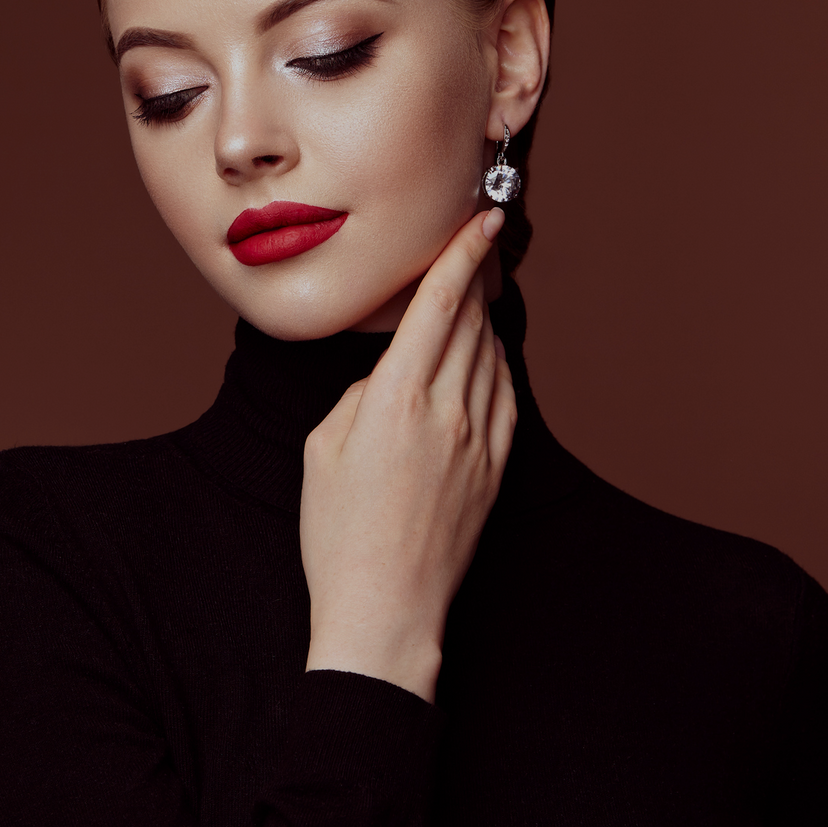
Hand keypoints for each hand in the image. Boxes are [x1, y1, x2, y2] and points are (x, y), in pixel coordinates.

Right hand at [299, 208, 517, 700]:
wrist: (387, 607)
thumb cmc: (339, 534)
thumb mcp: (322, 449)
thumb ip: (359, 395)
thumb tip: (387, 374)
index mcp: (395, 397)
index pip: (441, 304)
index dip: (463, 253)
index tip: (482, 219)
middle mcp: (446, 409)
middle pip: (473, 320)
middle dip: (477, 275)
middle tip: (477, 242)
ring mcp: (480, 439)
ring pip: (492, 355)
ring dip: (487, 316)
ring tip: (478, 292)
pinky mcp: (497, 468)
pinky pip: (506, 396)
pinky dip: (496, 366)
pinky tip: (485, 358)